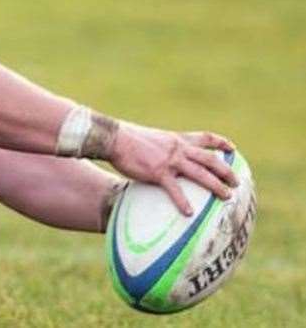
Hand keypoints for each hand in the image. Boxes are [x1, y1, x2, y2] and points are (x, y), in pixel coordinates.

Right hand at [108, 124, 237, 215]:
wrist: (114, 138)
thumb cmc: (128, 138)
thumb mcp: (152, 137)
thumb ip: (163, 146)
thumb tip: (161, 154)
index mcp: (177, 139)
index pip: (205, 138)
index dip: (221, 143)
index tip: (232, 149)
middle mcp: (178, 149)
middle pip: (210, 159)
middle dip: (226, 171)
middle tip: (237, 182)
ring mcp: (170, 161)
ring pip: (200, 174)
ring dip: (216, 186)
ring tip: (227, 197)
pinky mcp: (158, 172)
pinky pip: (175, 190)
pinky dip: (183, 202)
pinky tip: (189, 213)